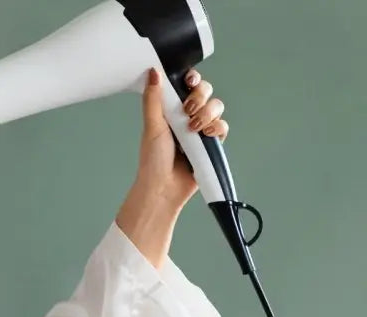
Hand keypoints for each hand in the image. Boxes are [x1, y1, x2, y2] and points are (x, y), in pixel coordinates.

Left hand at [134, 68, 229, 210]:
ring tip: (193, 129)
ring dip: (207, 114)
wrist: (164, 187)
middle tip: (188, 111)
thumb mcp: (152, 126)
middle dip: (200, 97)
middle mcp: (188, 116)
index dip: (192, 80)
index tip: (189, 82)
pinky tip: (206, 135)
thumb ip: (153, 99)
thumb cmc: (153, 160)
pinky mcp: (212, 143)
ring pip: (217, 107)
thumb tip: (152, 72)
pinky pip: (223, 127)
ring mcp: (201, 129)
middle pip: (206, 92)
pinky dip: (217, 128)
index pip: (187, 85)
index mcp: (171, 109)